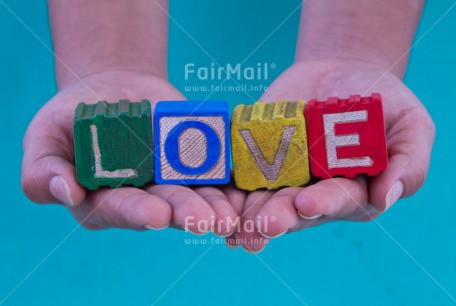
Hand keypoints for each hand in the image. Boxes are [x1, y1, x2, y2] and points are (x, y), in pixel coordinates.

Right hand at [21, 70, 240, 235]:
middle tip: (206, 222)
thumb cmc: (72, 115)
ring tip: (230, 215)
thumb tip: (66, 193)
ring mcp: (171, 181)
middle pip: (165, 207)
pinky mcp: (194, 162)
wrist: (112, 88)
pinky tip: (244, 190)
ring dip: (214, 205)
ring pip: (195, 195)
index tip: (158, 215)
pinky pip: (214, 172)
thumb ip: (44, 170)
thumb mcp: (45, 137)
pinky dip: (229, 181)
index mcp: (104, 200)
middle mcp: (142, 197)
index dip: (137, 212)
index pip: (118, 210)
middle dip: (186, 214)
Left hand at [230, 59, 434, 252]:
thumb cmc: (384, 102)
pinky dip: (226, 187)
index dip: (323, 203)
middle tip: (262, 225)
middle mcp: (313, 192)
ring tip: (233, 223)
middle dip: (278, 216)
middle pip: (294, 209)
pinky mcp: (257, 159)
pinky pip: (239, 175)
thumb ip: (407, 164)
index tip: (306, 203)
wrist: (341, 75)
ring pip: (262, 199)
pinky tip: (215, 197)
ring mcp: (282, 177)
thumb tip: (387, 197)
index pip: (338, 201)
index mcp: (350, 192)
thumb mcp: (410, 127)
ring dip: (247, 213)